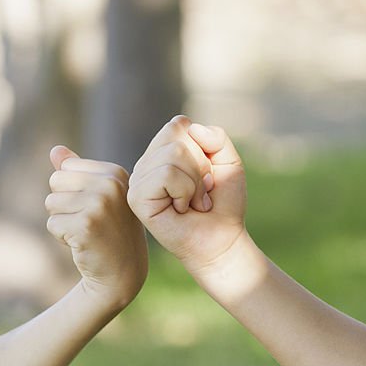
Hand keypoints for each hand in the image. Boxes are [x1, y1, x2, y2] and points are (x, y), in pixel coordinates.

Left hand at [45, 146, 147, 308]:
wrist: (122, 272)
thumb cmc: (109, 231)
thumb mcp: (100, 196)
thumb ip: (77, 171)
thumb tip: (55, 150)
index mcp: (115, 172)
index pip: (66, 167)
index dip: (72, 191)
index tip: (95, 208)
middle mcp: (110, 185)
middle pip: (55, 181)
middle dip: (63, 204)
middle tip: (88, 221)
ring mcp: (99, 205)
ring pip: (51, 203)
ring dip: (62, 221)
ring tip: (85, 232)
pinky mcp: (85, 226)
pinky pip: (52, 223)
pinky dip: (61, 237)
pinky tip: (82, 244)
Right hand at [127, 115, 247, 275]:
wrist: (222, 241)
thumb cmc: (222, 205)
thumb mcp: (228, 162)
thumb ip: (216, 137)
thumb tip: (191, 127)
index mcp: (162, 153)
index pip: (179, 125)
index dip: (202, 149)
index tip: (207, 176)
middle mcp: (146, 164)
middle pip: (175, 137)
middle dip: (199, 166)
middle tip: (201, 193)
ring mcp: (138, 180)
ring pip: (172, 154)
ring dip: (194, 183)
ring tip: (193, 203)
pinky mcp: (136, 198)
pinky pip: (166, 174)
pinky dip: (184, 191)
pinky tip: (180, 209)